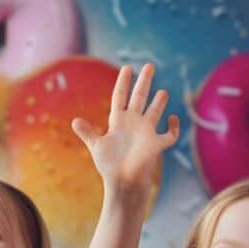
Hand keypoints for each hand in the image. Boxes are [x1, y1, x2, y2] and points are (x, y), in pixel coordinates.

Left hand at [71, 63, 179, 194]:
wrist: (121, 182)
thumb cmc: (109, 165)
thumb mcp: (96, 146)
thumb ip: (88, 132)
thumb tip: (74, 121)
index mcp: (118, 121)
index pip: (121, 96)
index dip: (124, 82)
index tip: (127, 67)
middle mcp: (133, 123)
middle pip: (139, 97)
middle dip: (144, 81)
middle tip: (150, 65)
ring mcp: (146, 132)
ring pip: (155, 112)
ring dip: (159, 102)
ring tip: (162, 91)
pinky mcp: (156, 144)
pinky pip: (170, 134)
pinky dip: (174, 128)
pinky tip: (173, 120)